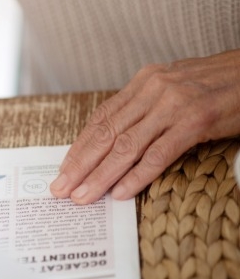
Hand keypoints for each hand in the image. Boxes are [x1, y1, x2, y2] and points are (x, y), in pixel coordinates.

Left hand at [51, 49, 239, 203]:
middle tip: (61, 189)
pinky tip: (121, 192)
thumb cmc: (218, 86)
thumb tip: (116, 139)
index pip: (101, 119)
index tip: (64, 170)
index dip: (80, 147)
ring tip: (83, 196)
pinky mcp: (195, 121)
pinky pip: (159, 153)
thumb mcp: (174, 88)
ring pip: (126, 146)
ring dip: (101, 176)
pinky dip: (137, 175)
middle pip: (106, 134)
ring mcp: (173, 104)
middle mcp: (153, 90)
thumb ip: (146, 109)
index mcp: (144, 82)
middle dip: (80, 165)